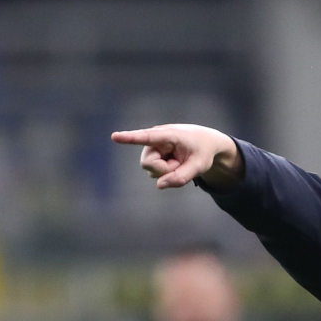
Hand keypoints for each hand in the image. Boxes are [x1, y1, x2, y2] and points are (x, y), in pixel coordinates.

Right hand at [111, 123, 243, 188]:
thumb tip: (158, 185)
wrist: (205, 142)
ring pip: (151, 169)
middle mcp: (156, 139)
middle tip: (180, 164)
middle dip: (164, 170)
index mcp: (168, 135)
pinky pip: (155, 172)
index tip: (114, 136)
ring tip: (179, 161)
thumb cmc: (202, 151)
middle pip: (148, 164)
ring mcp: (153, 147)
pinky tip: (174, 163)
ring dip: (167, 171)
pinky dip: (166, 172)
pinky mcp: (153, 155)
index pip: (146, 137)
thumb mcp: (198, 166)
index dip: (130, 138)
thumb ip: (181, 177)